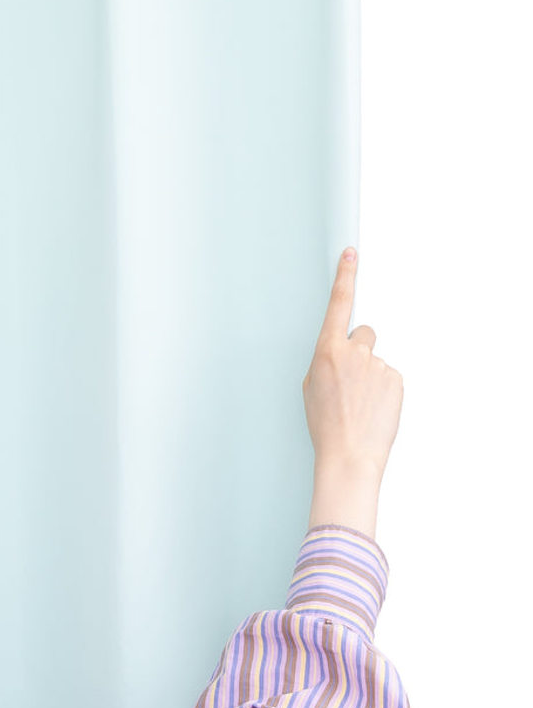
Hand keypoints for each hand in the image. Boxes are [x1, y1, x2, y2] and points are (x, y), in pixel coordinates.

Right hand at [302, 248, 404, 477]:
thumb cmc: (325, 422)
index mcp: (327, 350)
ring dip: (371, 376)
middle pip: (363, 335)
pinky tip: (373, 408)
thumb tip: (342, 353)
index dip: (345, 275)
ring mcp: (378, 366)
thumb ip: (326, 359)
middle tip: (352, 380)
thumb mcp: (311, 385)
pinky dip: (383, 389)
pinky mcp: (396, 380)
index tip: (351, 253)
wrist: (348, 454)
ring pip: (376, 360)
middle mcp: (354, 352)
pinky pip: (389, 376)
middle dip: (359, 350)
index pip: (338, 303)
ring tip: (361, 403)